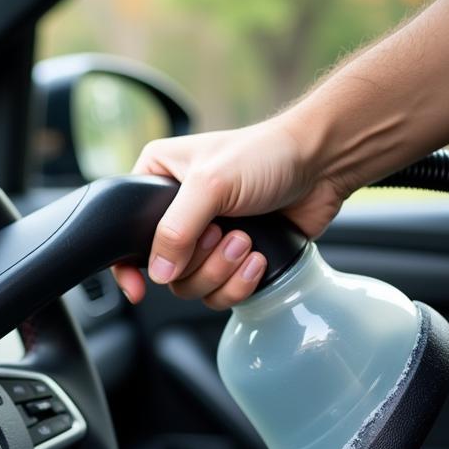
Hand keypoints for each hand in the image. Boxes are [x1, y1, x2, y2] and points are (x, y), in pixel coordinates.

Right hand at [113, 116, 346, 308]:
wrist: (323, 164)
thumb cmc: (267, 154)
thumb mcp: (210, 184)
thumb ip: (175, 230)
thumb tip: (158, 273)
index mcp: (157, 182)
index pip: (125, 234)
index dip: (127, 266)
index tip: (139, 289)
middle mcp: (177, 213)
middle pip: (163, 270)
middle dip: (198, 262)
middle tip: (222, 234)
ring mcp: (205, 240)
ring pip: (191, 287)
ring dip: (221, 272)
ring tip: (245, 242)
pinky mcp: (233, 260)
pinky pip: (219, 294)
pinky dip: (239, 283)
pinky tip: (257, 258)